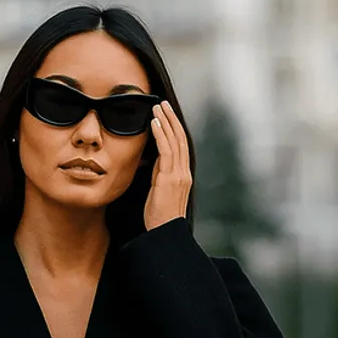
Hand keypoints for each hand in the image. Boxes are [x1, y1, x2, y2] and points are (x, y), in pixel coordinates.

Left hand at [143, 99, 191, 230]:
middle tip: (163, 103)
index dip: (174, 128)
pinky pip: (166, 151)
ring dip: (165, 122)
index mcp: (183, 176)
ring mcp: (179, 175)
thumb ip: (159, 174)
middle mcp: (184, 173)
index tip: (167, 114)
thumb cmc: (160, 218)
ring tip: (157, 107)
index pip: (180, 146)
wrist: (164, 234)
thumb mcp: (159, 190)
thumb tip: (153, 159)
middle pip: (180, 139)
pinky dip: (161, 135)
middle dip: (172, 119)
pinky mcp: (170, 178)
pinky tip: (155, 123)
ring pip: (175, 141)